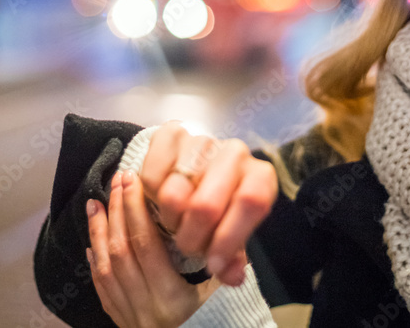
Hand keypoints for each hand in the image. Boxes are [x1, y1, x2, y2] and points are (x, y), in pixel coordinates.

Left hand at [86, 170, 222, 326]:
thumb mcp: (224, 301)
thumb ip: (225, 268)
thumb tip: (228, 232)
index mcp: (170, 299)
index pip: (145, 244)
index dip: (136, 209)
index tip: (132, 182)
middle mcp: (144, 308)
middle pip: (121, 251)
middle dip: (117, 213)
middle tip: (115, 182)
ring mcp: (129, 319)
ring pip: (106, 269)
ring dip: (99, 233)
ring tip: (94, 205)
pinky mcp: (123, 326)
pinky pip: (102, 291)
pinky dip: (95, 264)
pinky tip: (92, 244)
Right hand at [140, 122, 277, 285]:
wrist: (195, 170)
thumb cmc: (220, 207)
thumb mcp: (231, 232)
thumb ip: (231, 256)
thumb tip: (231, 276)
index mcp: (259, 176)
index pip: (251, 202)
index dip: (229, 238)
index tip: (212, 264)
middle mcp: (235, 152)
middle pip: (206, 205)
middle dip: (192, 238)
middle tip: (188, 247)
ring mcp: (202, 140)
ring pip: (173, 195)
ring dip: (170, 220)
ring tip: (176, 223)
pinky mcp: (170, 133)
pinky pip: (150, 176)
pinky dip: (150, 197)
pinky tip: (160, 201)